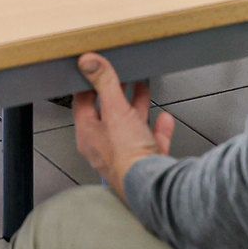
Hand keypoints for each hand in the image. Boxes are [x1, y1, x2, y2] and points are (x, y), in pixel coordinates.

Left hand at [72, 53, 173, 201]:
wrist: (154, 187)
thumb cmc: (128, 155)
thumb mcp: (115, 110)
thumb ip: (104, 83)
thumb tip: (87, 61)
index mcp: (89, 136)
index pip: (82, 104)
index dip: (88, 85)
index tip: (94, 70)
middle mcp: (105, 148)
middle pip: (108, 114)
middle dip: (115, 93)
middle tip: (120, 75)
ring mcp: (127, 156)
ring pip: (130, 126)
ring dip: (136, 107)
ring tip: (142, 87)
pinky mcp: (148, 163)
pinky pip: (152, 141)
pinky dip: (158, 129)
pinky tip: (165, 118)